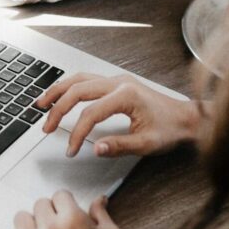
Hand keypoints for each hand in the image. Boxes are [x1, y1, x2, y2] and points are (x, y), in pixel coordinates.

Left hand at [8, 191, 138, 228]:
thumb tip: (99, 199)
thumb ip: (100, 213)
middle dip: (50, 212)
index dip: (66, 203)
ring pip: (21, 219)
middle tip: (58, 225)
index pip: (59, 195)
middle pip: (39, 205)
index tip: (67, 211)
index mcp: (72, 219)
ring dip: (32, 223)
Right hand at [36, 73, 204, 157]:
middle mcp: (119, 82)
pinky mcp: (117, 83)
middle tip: (46, 127)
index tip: (71, 149)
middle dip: (58, 109)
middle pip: (78, 90)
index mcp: (126, 95)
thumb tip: (96, 148)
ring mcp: (117, 80)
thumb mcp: (147, 144)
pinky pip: (86, 79)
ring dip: (58, 91)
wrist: (187, 118)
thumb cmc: (171, 129)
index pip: (90, 113)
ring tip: (41, 104)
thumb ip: (120, 146)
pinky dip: (69, 87)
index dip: (77, 133)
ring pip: (79, 79)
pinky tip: (60, 95)